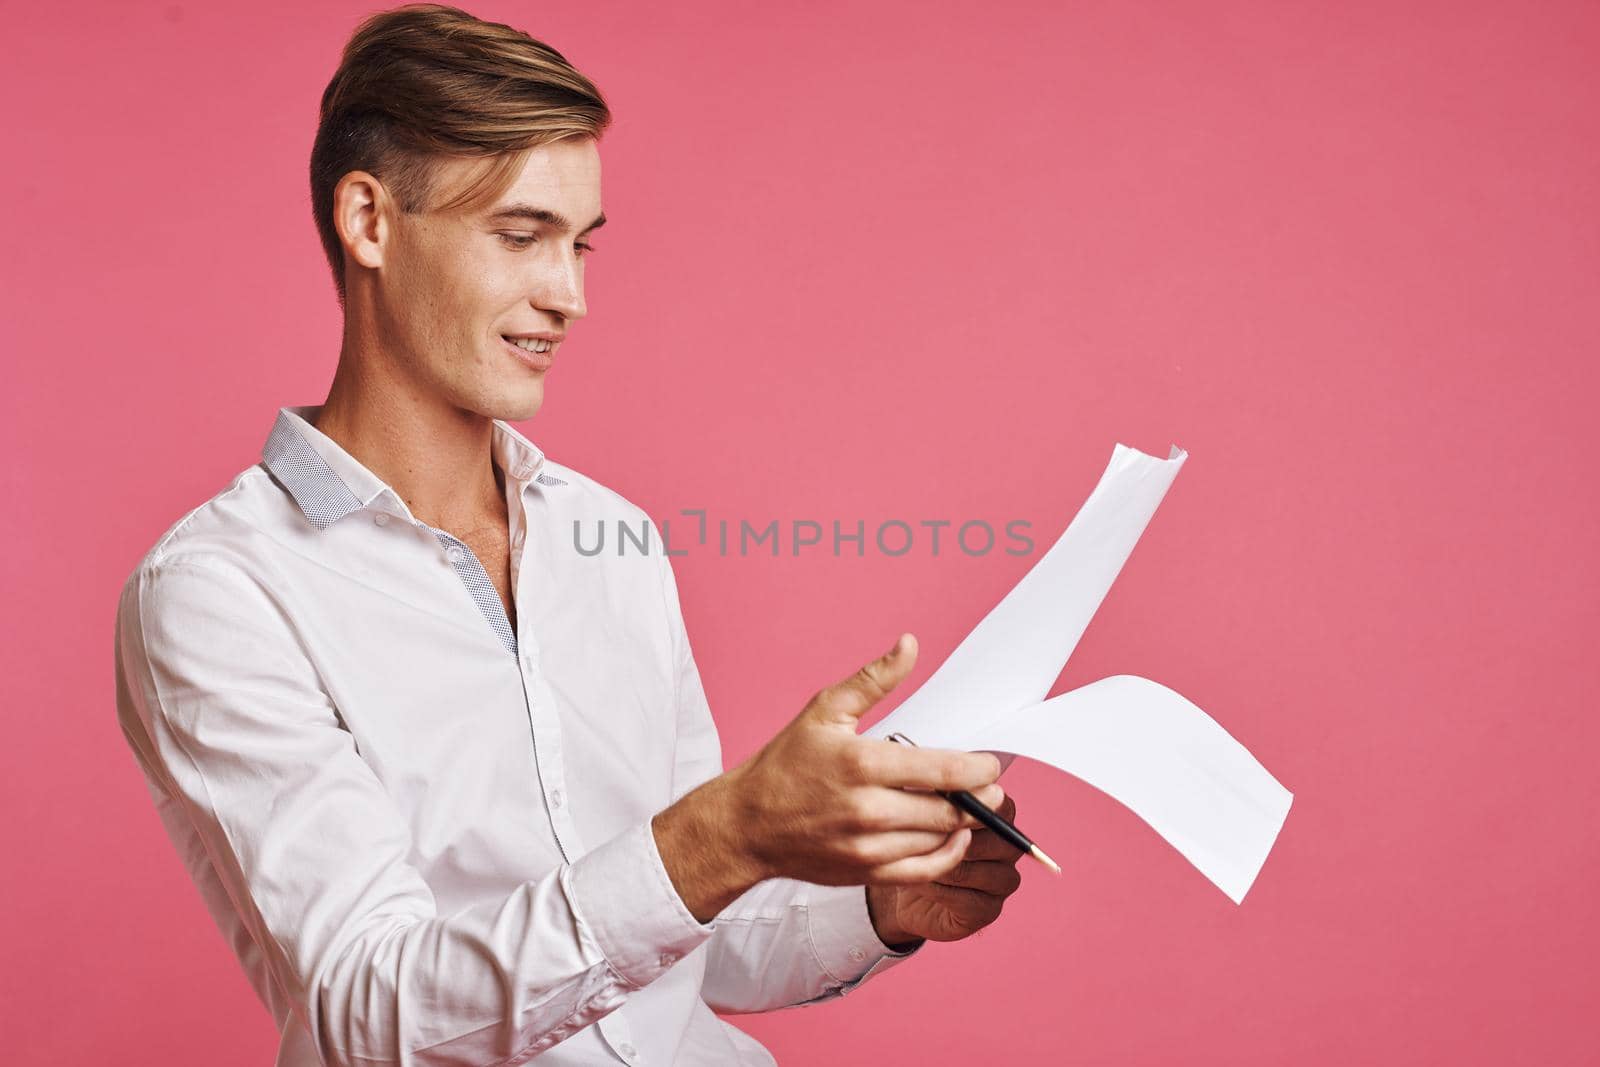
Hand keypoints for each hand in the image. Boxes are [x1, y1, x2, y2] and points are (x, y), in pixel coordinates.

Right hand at [653, 633, 1005, 921]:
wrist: (746, 825)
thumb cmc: (786, 764)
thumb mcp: (825, 710)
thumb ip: (874, 679)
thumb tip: (910, 645)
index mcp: (863, 763)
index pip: (944, 771)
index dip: (980, 769)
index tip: (991, 764)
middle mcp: (869, 809)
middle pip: (950, 810)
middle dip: (981, 799)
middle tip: (993, 788)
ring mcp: (867, 846)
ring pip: (939, 840)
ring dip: (965, 825)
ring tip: (974, 808)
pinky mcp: (865, 874)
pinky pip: (924, 871)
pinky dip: (948, 857)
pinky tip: (953, 839)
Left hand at [865, 793, 1025, 948]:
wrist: (908, 891)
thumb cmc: (918, 843)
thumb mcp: (922, 813)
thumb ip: (936, 799)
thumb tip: (933, 785)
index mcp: (1001, 815)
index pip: (997, 805)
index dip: (964, 808)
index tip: (933, 805)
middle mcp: (1010, 848)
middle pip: (988, 840)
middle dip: (948, 839)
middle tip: (914, 836)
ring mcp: (1004, 881)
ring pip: (970, 869)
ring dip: (935, 865)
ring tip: (910, 859)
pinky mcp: (989, 910)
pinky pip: (962, 897)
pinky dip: (934, 888)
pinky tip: (917, 882)